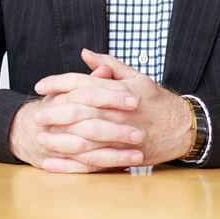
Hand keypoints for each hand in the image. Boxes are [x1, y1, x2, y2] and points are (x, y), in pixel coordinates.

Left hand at [33, 49, 193, 172]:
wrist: (182, 127)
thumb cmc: (156, 100)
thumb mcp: (135, 76)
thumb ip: (108, 65)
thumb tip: (85, 53)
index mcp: (120, 90)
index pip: (82, 83)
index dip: (58, 83)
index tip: (40, 85)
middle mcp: (119, 112)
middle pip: (80, 111)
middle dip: (55, 113)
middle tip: (38, 115)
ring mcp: (121, 136)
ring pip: (84, 139)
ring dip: (60, 140)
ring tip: (41, 139)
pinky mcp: (122, 155)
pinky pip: (92, 162)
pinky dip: (71, 165)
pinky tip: (53, 163)